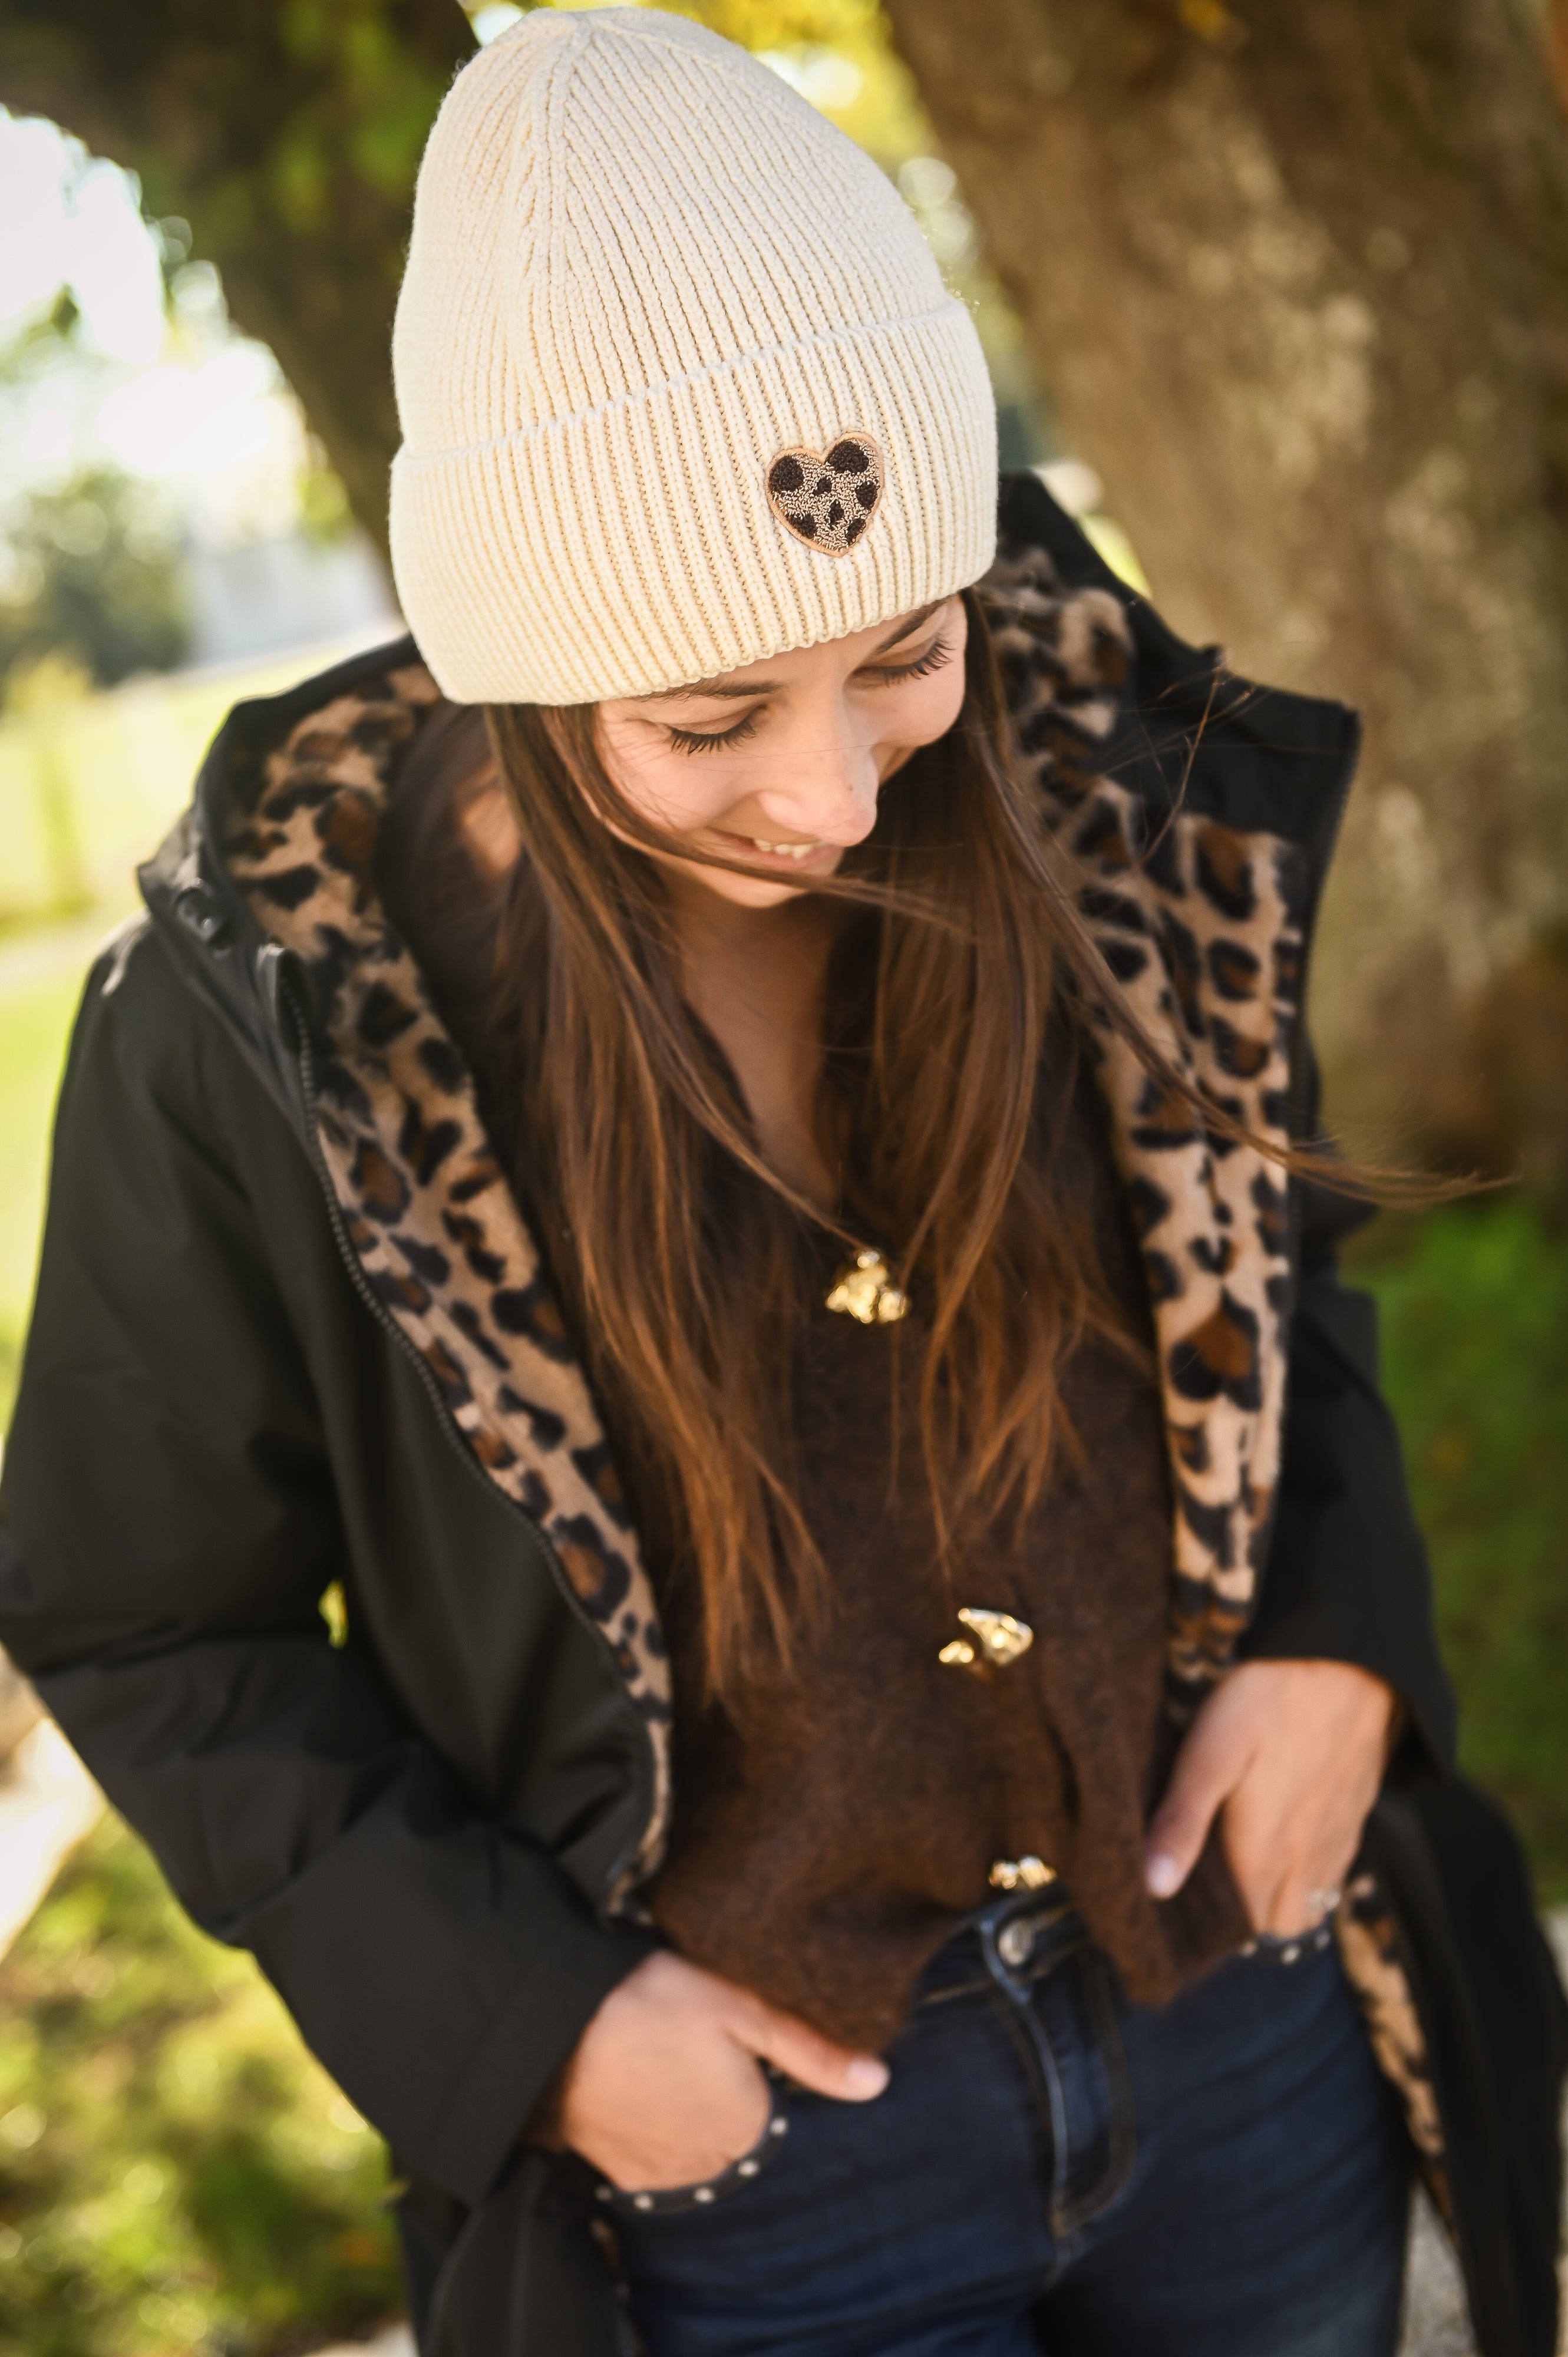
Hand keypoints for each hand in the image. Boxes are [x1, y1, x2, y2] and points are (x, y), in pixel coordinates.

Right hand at [555, 1949, 888, 2191]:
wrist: (554, 2025)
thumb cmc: (652, 2004)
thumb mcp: (741, 2007)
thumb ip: (809, 2049)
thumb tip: (876, 2082)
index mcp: (748, 2130)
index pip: (774, 2111)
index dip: (756, 2070)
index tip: (731, 2041)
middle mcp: (708, 2168)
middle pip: (734, 2135)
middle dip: (723, 2098)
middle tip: (692, 2047)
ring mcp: (659, 2177)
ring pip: (693, 2149)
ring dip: (687, 2118)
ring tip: (663, 2064)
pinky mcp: (617, 2175)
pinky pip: (653, 2159)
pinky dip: (651, 2131)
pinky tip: (637, 2089)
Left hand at [1144, 1658, 1396, 1935]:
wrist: (1348, 1660)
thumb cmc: (1267, 1700)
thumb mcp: (1209, 1753)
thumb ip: (1182, 1821)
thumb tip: (1153, 1887)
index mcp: (1265, 1853)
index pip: (1244, 1926)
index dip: (1217, 1921)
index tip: (1189, 1897)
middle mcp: (1308, 1859)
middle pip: (1279, 1923)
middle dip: (1249, 1916)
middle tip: (1215, 1876)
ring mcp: (1339, 1837)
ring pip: (1312, 1900)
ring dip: (1282, 1895)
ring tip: (1248, 1859)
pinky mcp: (1358, 1811)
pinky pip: (1336, 1868)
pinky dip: (1313, 1869)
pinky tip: (1289, 1832)